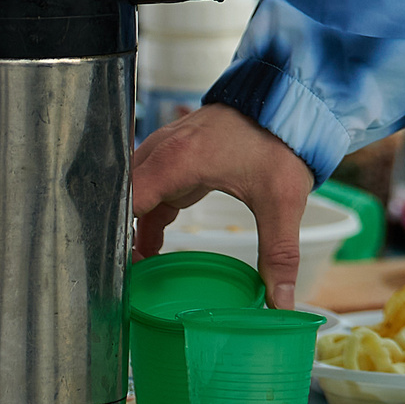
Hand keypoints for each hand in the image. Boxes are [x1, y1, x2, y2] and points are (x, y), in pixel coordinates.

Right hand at [130, 103, 316, 306]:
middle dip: (119, 235)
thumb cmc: (282, 142)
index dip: (114, 236)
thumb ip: (279, 254)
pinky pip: (151, 185)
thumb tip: (282, 303)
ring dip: (136, 225)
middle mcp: (164, 150)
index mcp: (178, 160)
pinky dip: (149, 212)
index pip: (126, 201)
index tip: (113, 271)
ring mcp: (169, 148)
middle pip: (125, 197)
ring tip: (137, 267)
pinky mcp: (179, 152)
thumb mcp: (282, 201)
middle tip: (121, 276)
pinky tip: (152, 242)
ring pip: (137, 191)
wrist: (291, 100)